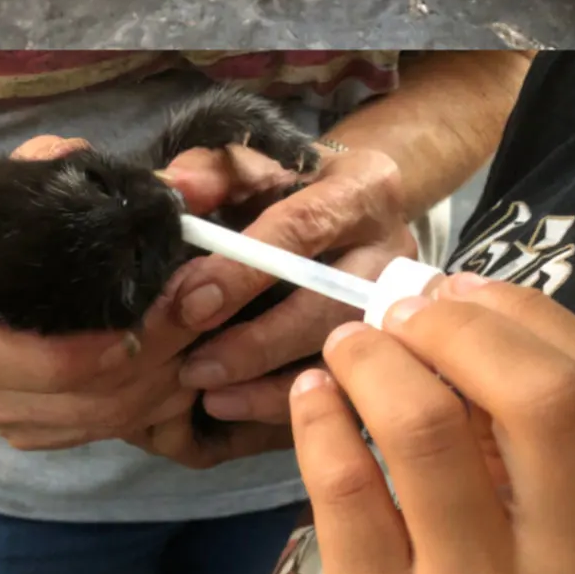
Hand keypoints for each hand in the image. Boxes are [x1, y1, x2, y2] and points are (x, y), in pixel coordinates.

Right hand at [0, 131, 299, 451]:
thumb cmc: (1, 221)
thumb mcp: (36, 177)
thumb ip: (95, 174)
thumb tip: (186, 188)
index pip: (56, 359)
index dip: (125, 339)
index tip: (180, 298)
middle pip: (89, 395)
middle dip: (161, 357)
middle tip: (207, 312)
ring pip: (103, 420)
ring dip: (164, 385)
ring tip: (203, 337)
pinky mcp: (24, 431)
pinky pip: (99, 432)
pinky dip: (148, 407)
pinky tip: (177, 366)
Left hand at [172, 146, 417, 424]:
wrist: (356, 210)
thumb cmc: (293, 186)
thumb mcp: (255, 165)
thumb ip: (212, 173)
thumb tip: (171, 190)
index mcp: (365, 189)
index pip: (303, 229)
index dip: (244, 270)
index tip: (190, 304)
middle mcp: (397, 250)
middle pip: (331, 306)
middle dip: (259, 343)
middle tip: (195, 367)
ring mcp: (403, 306)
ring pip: (342, 359)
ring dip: (271, 386)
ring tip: (211, 395)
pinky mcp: (397, 350)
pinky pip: (346, 392)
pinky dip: (289, 405)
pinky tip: (241, 408)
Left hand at [289, 275, 574, 573]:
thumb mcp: (549, 514)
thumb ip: (527, 416)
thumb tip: (450, 292)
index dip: (524, 314)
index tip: (462, 292)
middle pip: (542, 398)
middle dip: (457, 325)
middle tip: (401, 312)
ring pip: (428, 428)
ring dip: (376, 356)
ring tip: (351, 345)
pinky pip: (344, 481)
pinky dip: (319, 412)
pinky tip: (314, 394)